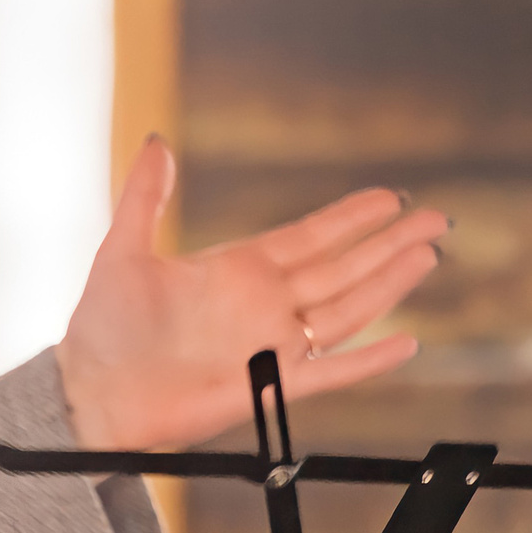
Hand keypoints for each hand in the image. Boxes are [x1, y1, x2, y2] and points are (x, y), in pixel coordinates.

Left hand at [54, 137, 447, 450]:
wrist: (94, 391)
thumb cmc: (104, 327)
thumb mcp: (123, 250)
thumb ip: (145, 197)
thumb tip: (158, 141)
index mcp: (237, 270)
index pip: (310, 237)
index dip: (351, 217)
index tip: (392, 197)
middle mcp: (263, 304)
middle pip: (342, 267)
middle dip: (389, 242)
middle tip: (438, 218)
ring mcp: (270, 345)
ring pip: (346, 310)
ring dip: (388, 285)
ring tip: (428, 256)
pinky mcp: (269, 386)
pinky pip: (330, 373)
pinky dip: (367, 361)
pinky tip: (405, 343)